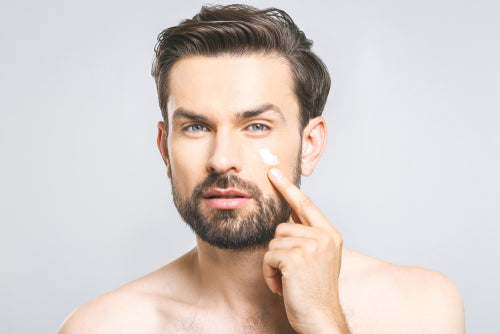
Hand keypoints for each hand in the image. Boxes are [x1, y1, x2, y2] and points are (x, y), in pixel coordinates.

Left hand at [263, 168, 349, 333]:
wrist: (321, 319)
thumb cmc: (315, 292)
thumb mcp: (318, 260)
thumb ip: (307, 237)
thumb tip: (288, 216)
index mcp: (330, 235)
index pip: (306, 205)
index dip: (288, 188)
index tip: (273, 172)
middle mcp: (323, 237)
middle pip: (282, 226)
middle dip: (279, 250)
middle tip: (290, 273)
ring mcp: (311, 245)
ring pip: (273, 241)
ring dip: (273, 263)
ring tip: (287, 280)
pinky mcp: (295, 256)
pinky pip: (268, 255)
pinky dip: (269, 272)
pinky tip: (282, 285)